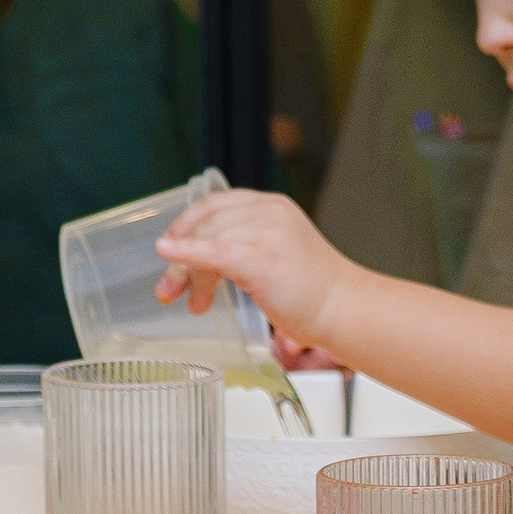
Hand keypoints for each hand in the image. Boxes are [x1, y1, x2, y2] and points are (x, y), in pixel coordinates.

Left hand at [152, 189, 356, 349]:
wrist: (344, 309)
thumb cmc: (315, 291)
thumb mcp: (277, 250)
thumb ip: (245, 242)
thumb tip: (196, 258)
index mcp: (273, 206)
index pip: (215, 204)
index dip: (186, 225)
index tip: (171, 249)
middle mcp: (269, 211)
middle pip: (206, 222)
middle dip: (179, 253)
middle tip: (170, 287)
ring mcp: (266, 233)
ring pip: (207, 241)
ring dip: (188, 273)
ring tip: (194, 302)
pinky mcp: (261, 258)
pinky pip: (213, 253)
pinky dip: (186, 253)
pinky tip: (167, 254)